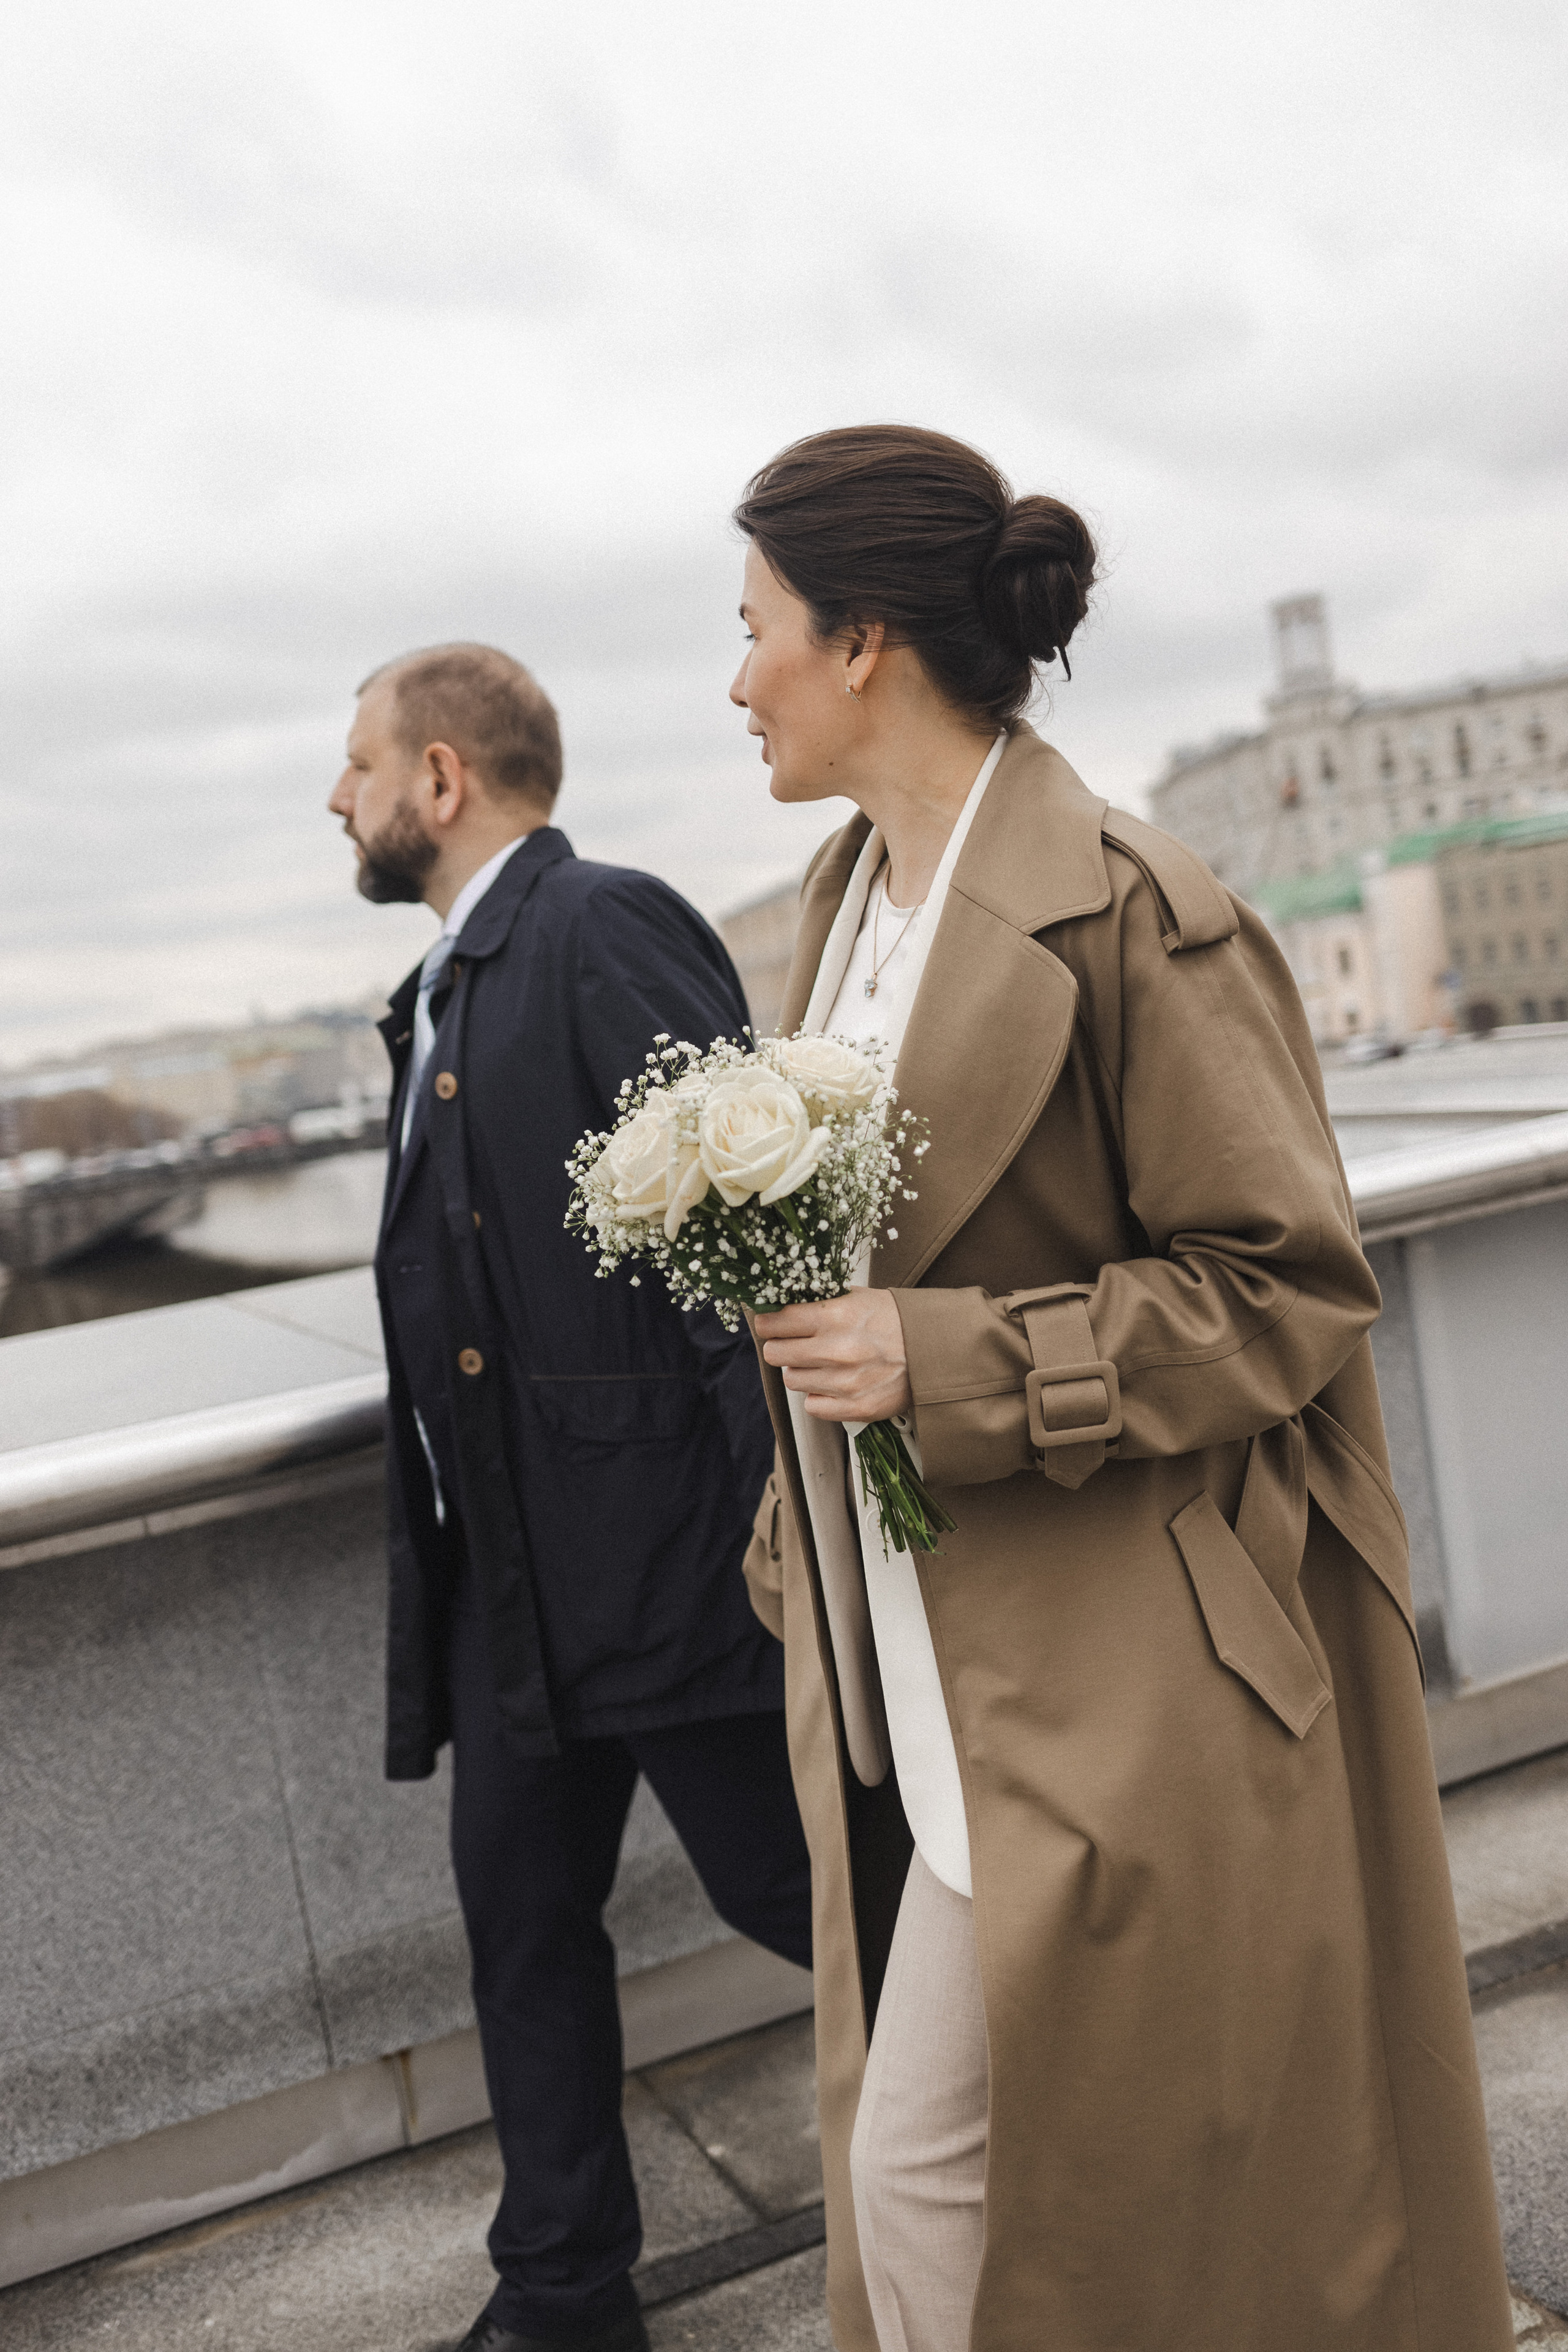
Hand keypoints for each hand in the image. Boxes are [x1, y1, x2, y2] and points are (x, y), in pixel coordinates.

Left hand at [755, 1291, 911, 1423]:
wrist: (936, 1350)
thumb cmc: (896, 1321)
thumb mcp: (859, 1297)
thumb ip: (820, 1301)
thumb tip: (779, 1304)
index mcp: (836, 1316)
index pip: (776, 1323)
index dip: (768, 1324)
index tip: (769, 1325)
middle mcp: (838, 1350)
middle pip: (776, 1354)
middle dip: (781, 1347)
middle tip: (793, 1344)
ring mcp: (846, 1383)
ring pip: (792, 1380)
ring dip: (801, 1371)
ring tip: (821, 1363)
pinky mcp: (856, 1408)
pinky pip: (812, 1406)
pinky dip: (818, 1396)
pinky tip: (834, 1383)